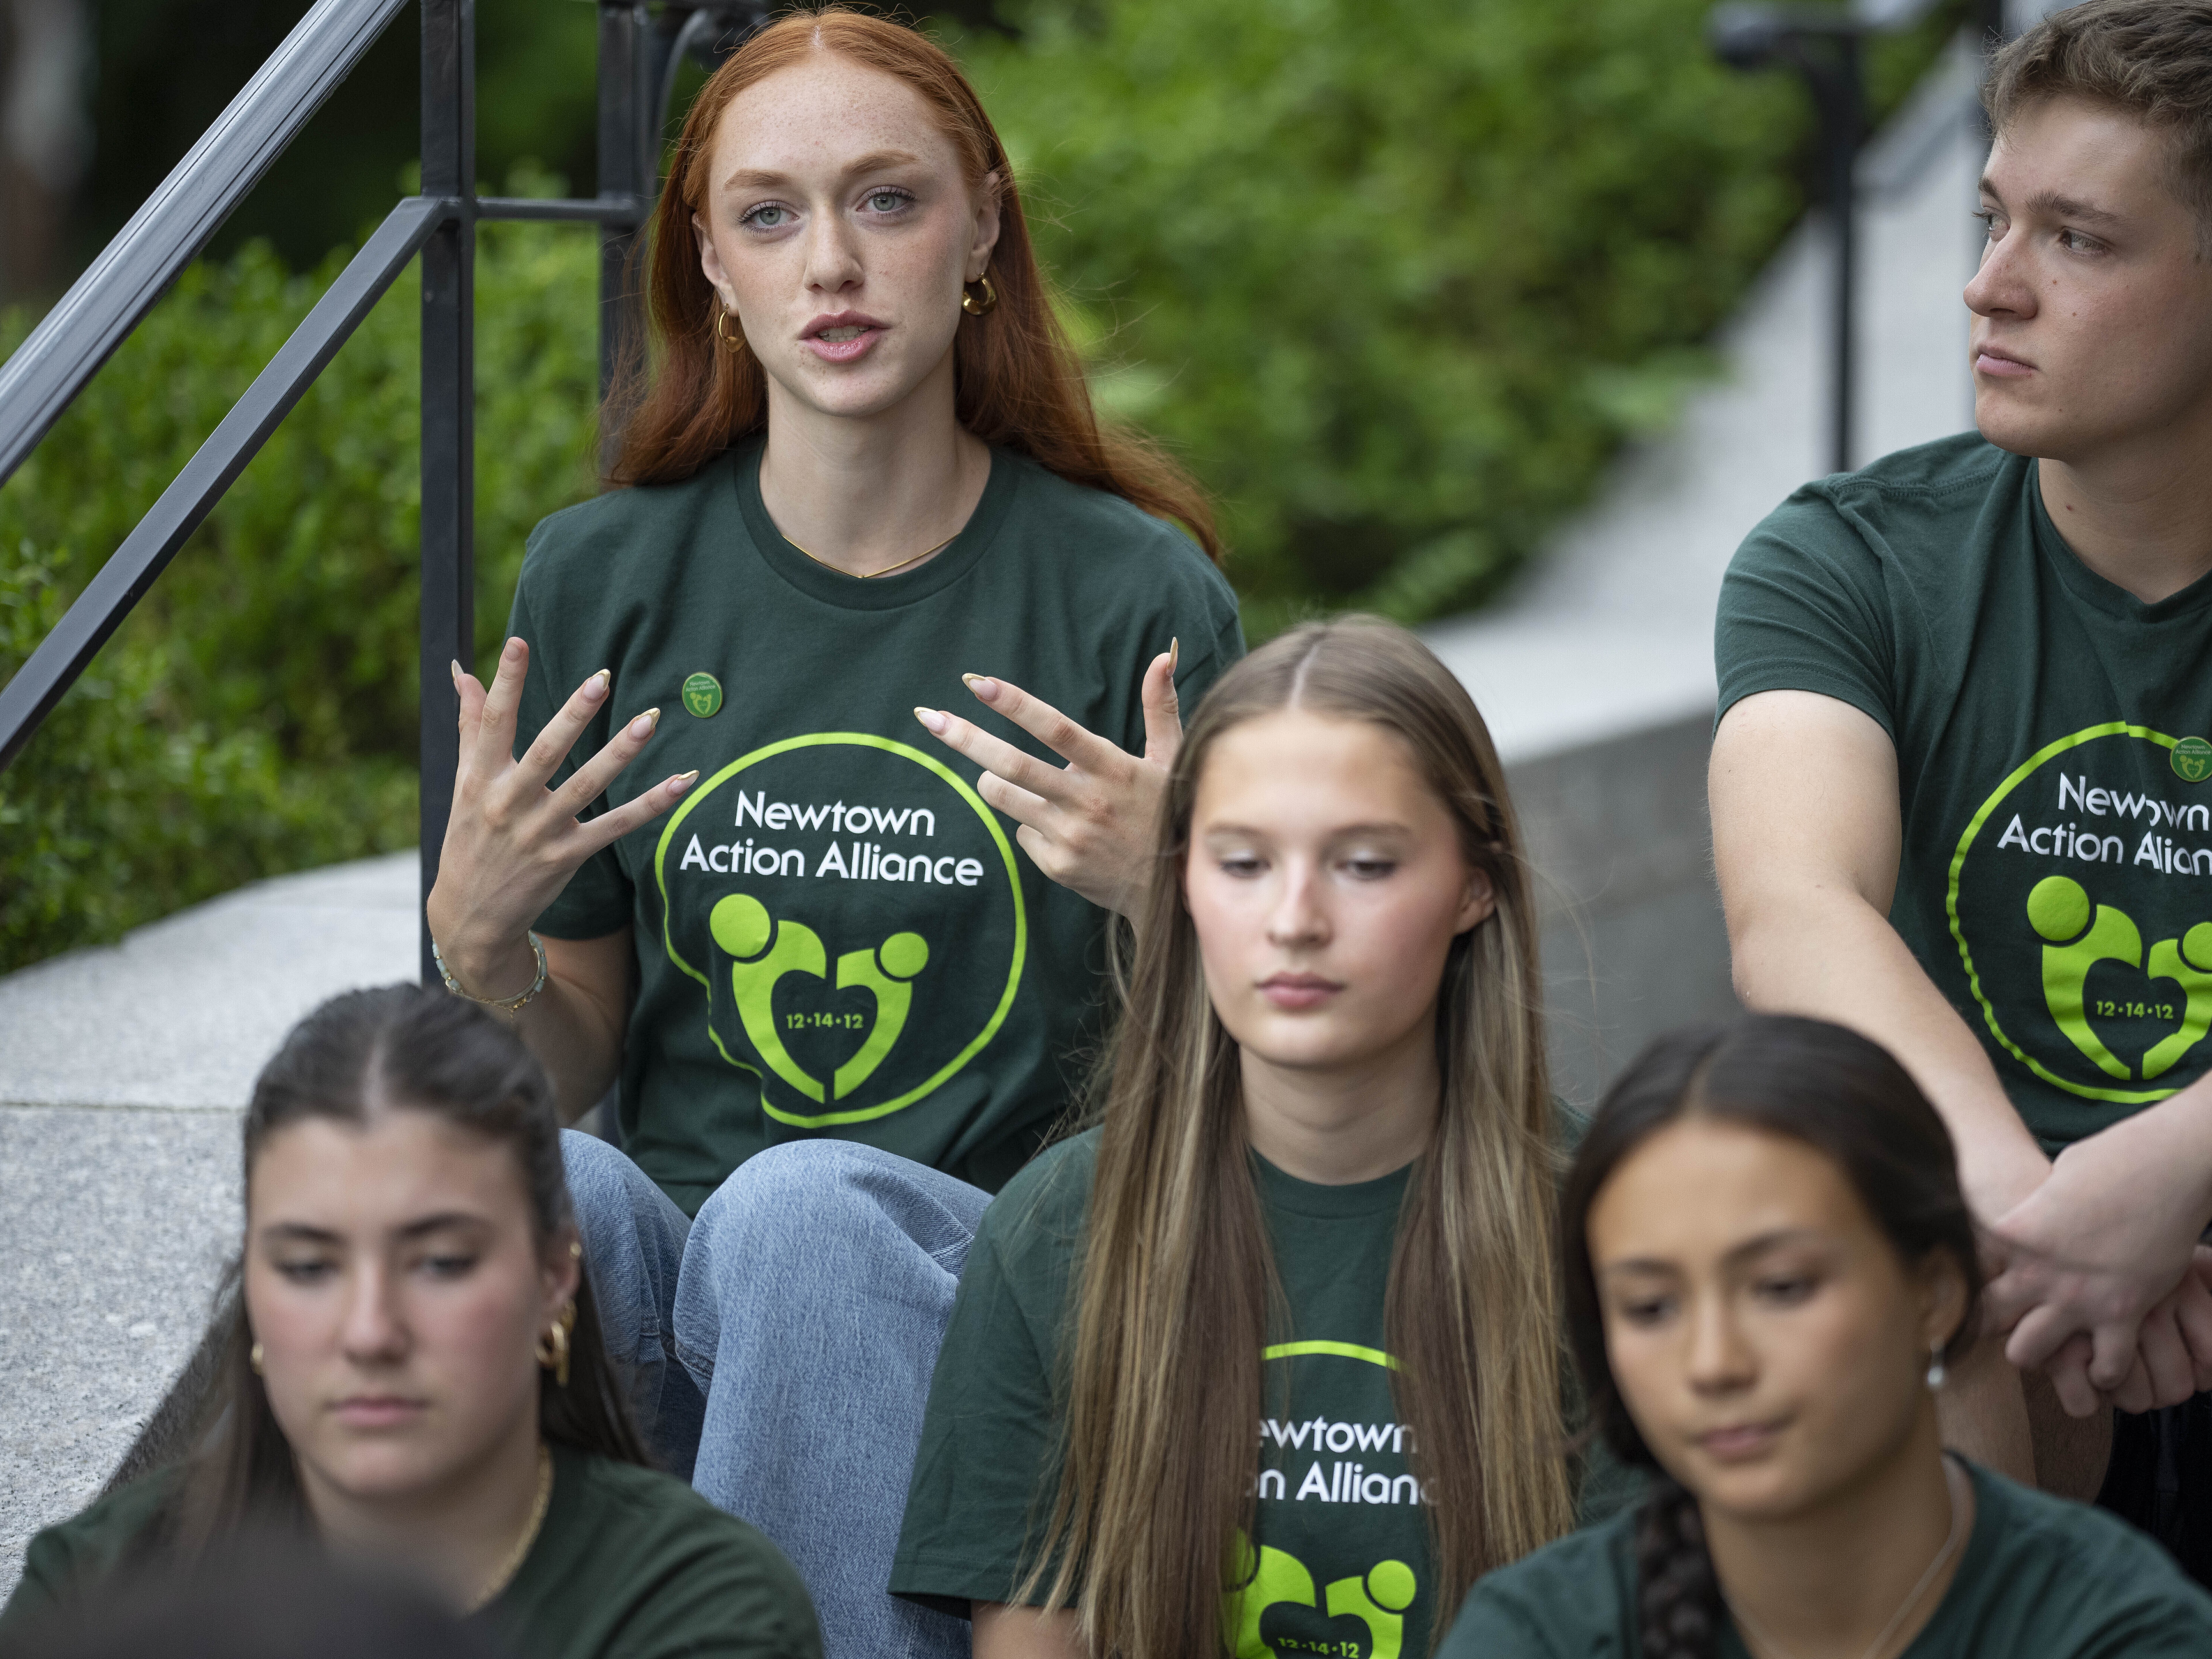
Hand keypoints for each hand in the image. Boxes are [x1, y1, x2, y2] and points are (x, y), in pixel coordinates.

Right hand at [425, 638, 696, 988]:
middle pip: (545, 751)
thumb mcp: (463, 783)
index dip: (505, 683)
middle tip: (601, 678)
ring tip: (650, 721)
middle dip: (573, 715)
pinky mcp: (567, 858)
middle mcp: (508, 804)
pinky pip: (616, 827)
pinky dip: (650, 805)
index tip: (518, 642)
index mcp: (479, 779)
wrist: (470, 917)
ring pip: (586, 786)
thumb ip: (470, 726)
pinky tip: (681, 782)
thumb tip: (462, 671)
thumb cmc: (469, 838)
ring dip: (619, 753)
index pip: (492, 722)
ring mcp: (540, 833)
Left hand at [912, 643, 1180, 916]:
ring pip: (1003, 796)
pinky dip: (1029, 822)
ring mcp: (1068, 837)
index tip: (978, 683)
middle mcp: (1086, 802)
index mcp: (1113, 769)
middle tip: (928, 717)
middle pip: (1011, 765)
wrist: (1175, 890)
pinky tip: (1060, 830)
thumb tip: (1164, 655)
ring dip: (992, 780)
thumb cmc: (1171, 813)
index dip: (1015, 704)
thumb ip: (1160, 706)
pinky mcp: (1057, 865)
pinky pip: (1021, 832)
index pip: (1055, 729)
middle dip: (965, 738)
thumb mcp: (1172, 759)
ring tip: (1007, 777)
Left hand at [1981, 1115, 2211, 1409]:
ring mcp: (2078, 1296)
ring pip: (2027, 1351)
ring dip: (2036, 1353)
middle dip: (1990, 1325)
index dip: (1963, 1278)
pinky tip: (2101, 1364)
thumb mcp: (2050, 1183)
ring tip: (2049, 1350)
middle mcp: (2036, 1271)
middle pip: (1986, 1317)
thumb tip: (2025, 1223)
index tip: (1964, 1287)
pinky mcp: (2124, 1312)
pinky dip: (2104, 1370)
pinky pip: (2106, 1364)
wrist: (2165, 1169)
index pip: (1965, 1267)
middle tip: (2005, 1326)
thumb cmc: (2107, 1162)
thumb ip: (2032, 1213)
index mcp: (2012, 1233)